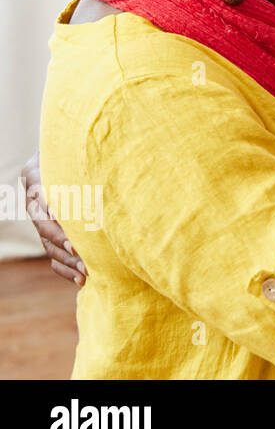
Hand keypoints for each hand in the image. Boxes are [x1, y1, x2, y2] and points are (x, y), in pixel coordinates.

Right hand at [21, 155, 84, 285]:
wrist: (74, 155)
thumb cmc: (80, 149)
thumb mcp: (76, 151)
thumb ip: (76, 163)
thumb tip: (84, 181)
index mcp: (34, 175)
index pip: (41, 198)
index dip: (56, 214)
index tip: (72, 229)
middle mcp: (34, 201)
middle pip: (44, 225)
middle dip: (63, 240)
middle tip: (80, 252)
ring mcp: (40, 220)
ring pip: (48, 244)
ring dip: (68, 259)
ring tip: (87, 270)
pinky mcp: (50, 235)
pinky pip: (52, 256)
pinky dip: (66, 268)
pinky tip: (81, 279)